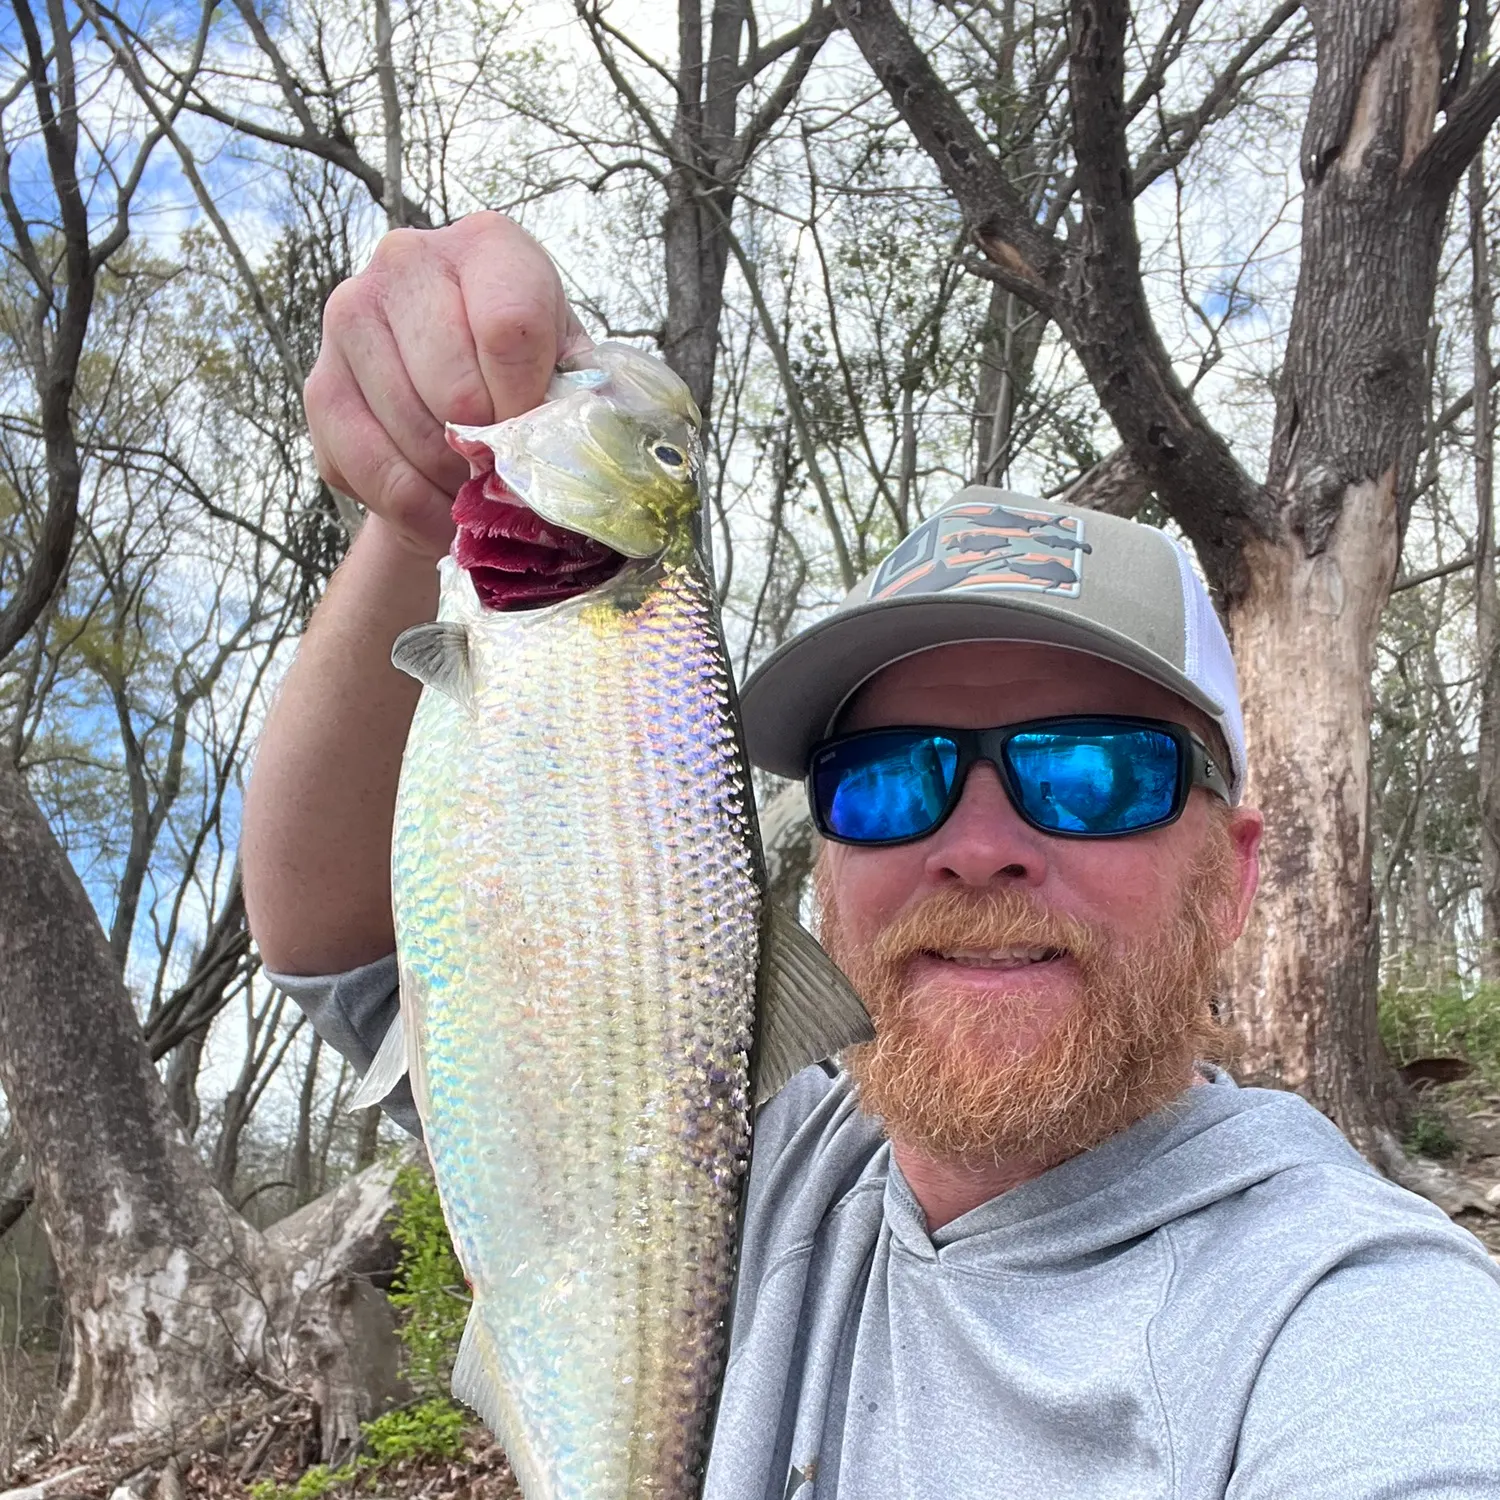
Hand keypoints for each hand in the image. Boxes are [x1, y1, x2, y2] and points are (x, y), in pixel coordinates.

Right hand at [305, 212, 589, 559]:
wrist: (463, 393)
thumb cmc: (528, 376)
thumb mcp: (569, 374)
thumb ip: (572, 401)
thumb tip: (555, 450)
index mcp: (487, 245)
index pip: (509, 330)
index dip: (526, 406)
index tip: (533, 434)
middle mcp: (406, 262)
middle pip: (456, 390)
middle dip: (488, 452)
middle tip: (504, 471)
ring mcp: (350, 317)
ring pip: (413, 435)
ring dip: (452, 486)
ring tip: (474, 488)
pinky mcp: (319, 382)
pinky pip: (369, 469)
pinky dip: (413, 508)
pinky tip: (439, 509)